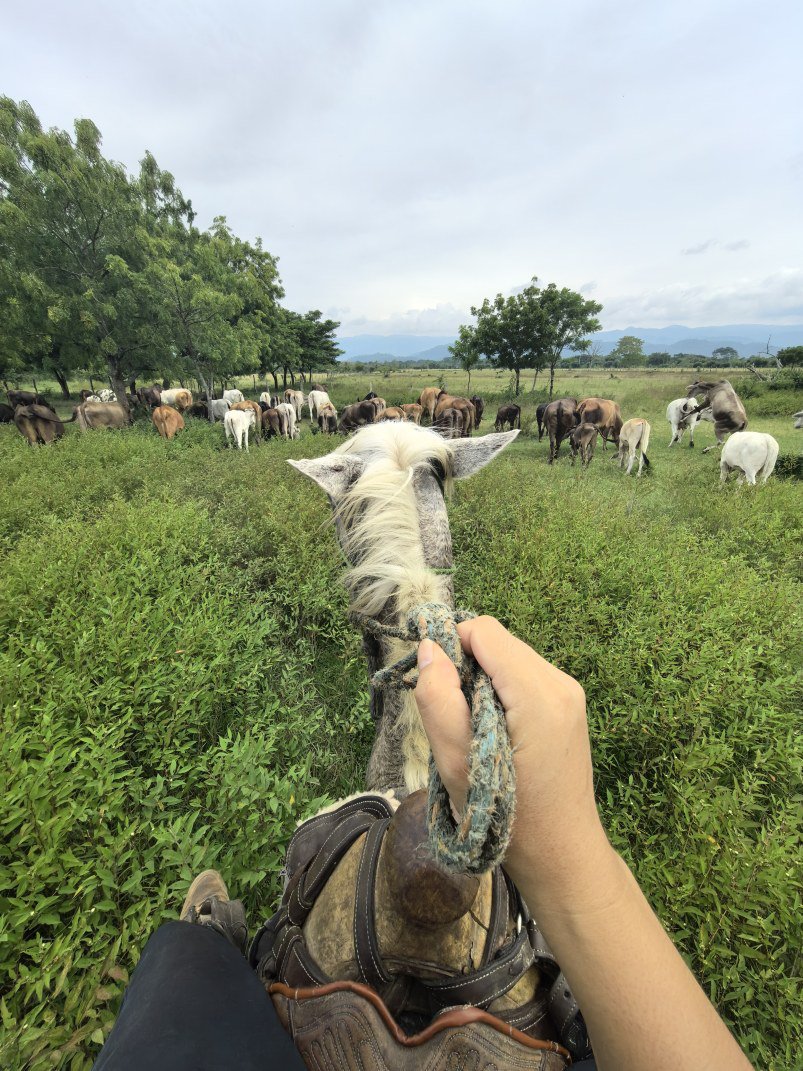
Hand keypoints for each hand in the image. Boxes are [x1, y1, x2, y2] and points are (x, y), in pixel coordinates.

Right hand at [414, 615, 611, 901]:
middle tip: (450, 717)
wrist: (562, 855)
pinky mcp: (568, 705)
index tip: (431, 685)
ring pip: (509, 658)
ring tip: (470, 730)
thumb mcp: (458, 764)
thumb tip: (430, 648)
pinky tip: (490, 732)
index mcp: (540, 694)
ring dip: (480, 680)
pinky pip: (523, 677)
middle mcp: (561, 683)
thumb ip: (440, 700)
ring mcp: (569, 693)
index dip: (450, 646)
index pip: (485, 632)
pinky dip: (498, 691)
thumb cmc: (507, 819)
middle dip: (465, 666)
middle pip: (498, 643)